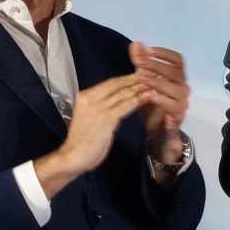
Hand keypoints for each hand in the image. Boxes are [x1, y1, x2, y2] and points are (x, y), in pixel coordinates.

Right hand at [34, 74, 142, 197]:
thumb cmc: (83, 141)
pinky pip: (125, 105)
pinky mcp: (106, 118)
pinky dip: (139, 100)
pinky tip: (149, 95)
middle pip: (118, 84)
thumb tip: (121, 101)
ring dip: (141, 87)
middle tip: (154, 73)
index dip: (128, 77)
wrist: (73, 156)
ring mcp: (98, 108)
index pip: (111, 82)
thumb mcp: (91, 118)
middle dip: (137, 78)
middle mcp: (91, 99)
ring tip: (156, 81)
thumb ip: (104, 107)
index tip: (143, 73)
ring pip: (123, 93)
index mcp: (85, 96)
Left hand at [129, 42, 190, 162]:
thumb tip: (136, 43)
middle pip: (176, 71)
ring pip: (175, 87)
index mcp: (177, 77)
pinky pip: (173, 105)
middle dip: (156, 65)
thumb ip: (140, 63)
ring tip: (140, 76)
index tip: (148, 50)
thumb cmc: (151, 104)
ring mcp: (183, 101)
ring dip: (157, 80)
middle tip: (139, 62)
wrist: (157, 130)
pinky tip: (146, 94)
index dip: (164, 53)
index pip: (178, 60)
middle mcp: (183, 87)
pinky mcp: (179, 115)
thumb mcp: (142, 81)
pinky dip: (159, 98)